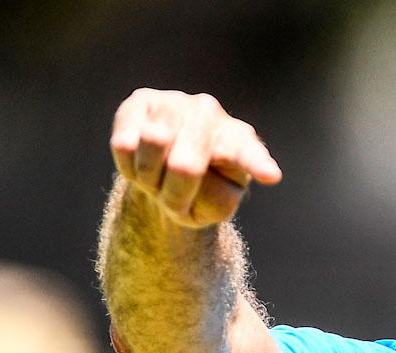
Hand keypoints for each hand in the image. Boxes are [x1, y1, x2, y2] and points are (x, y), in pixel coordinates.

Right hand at [110, 88, 282, 226]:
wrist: (165, 171)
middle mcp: (211, 113)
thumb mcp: (211, 208)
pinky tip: (142, 161)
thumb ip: (212, 199)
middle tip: (174, 201)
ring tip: (159, 179)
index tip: (271, 176)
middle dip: (174, 195)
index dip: (257, 164)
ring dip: (150, 179)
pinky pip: (124, 144)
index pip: (247, 154)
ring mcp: (176, 102)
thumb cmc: (198, 190)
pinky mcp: (141, 101)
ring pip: (153, 146)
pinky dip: (129, 167)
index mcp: (240, 142)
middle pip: (185, 165)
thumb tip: (187, 166)